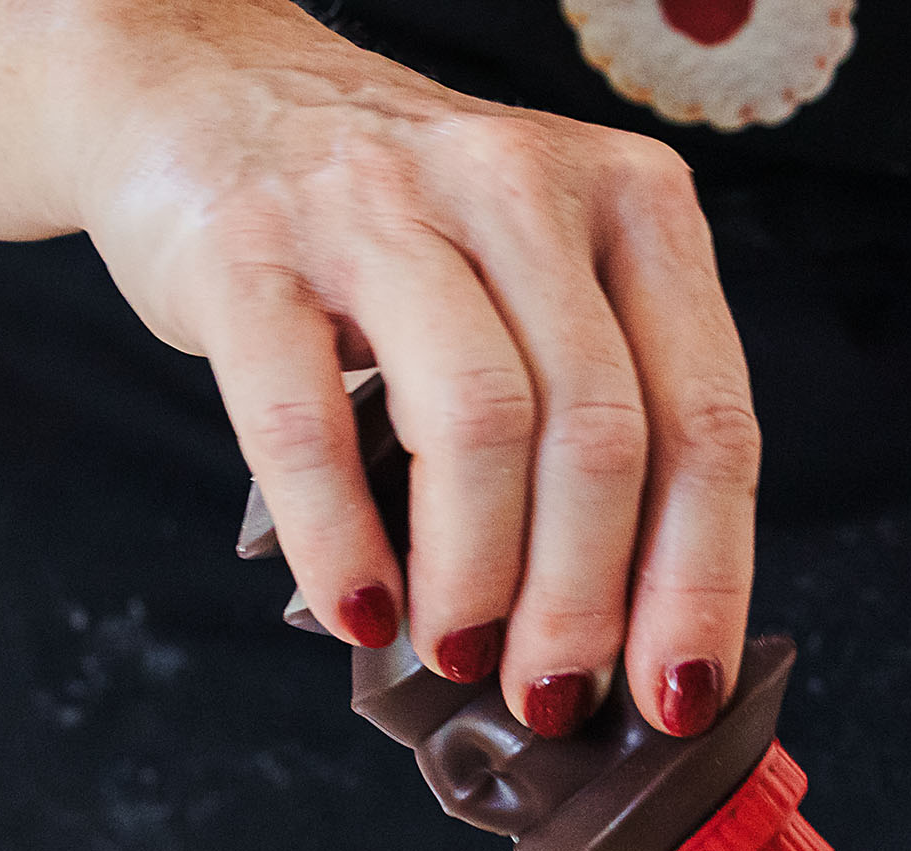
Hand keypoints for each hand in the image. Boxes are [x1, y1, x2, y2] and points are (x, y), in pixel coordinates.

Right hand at [67, 0, 756, 734]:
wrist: (203, 94)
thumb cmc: (404, 229)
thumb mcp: (542, 282)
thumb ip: (601, 421)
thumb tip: (633, 643)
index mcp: (634, 203)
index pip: (707, 419)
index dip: (700, 580)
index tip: (679, 694)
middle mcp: (521, 187)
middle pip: (599, 433)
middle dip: (583, 601)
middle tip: (549, 696)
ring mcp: (380, 206)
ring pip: (477, 424)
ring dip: (477, 580)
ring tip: (458, 658)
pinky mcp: (248, 249)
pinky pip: (310, 425)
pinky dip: (343, 543)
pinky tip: (363, 614)